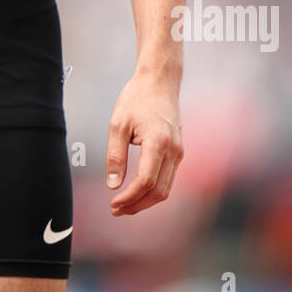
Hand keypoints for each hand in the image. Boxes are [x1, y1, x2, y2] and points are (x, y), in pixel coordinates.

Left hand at [105, 71, 182, 214]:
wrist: (160, 81)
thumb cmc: (137, 98)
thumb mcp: (118, 124)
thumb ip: (115, 156)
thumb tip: (113, 185)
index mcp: (158, 142)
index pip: (146, 181)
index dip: (129, 197)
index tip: (113, 204)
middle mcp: (173, 150)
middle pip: (159, 191)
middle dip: (137, 205)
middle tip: (116, 210)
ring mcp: (179, 152)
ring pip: (165, 188)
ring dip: (145, 201)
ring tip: (124, 205)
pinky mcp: (178, 151)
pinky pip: (168, 179)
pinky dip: (153, 190)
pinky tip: (136, 191)